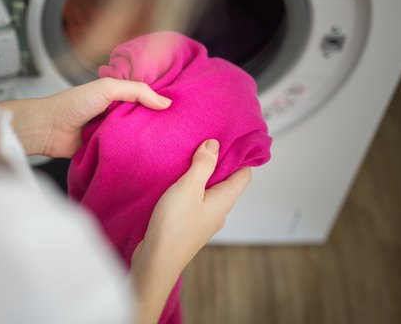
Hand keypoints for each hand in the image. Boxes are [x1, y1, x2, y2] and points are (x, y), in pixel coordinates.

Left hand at [0, 78, 171, 156]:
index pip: (146, 96)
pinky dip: (133, 153)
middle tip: (182, 129)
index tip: (184, 105)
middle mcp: (117, 113)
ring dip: (146, 139)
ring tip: (172, 144)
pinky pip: (125, 151)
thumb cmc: (71, 104)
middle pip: (144, 117)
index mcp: (117, 95)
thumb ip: (136, 91)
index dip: (162, 101)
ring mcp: (112, 132)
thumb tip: (166, 102)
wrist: (48, 129)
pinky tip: (150, 156)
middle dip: (158, 122)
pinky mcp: (107, 150)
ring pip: (136, 135)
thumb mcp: (107, 89)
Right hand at [130, 140, 251, 323]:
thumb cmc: (174, 226)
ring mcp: (204, 220)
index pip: (243, 174)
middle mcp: (219, 211)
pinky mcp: (189, 225)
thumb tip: (214, 144)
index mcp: (225, 200)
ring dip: (200, 177)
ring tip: (186, 161)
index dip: (239, 155)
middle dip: (217, 163)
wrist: (157, 260)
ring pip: (209, 192)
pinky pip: (195, 202)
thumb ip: (203, 165)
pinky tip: (174, 185)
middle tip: (202, 144)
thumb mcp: (188, 188)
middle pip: (226, 182)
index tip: (228, 139)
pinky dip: (189, 190)